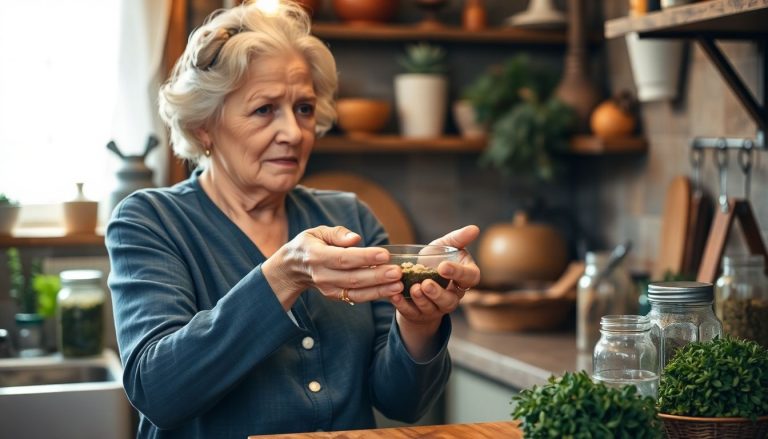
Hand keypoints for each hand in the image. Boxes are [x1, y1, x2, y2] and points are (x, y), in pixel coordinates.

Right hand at [263, 226, 402, 308]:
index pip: (344, 258)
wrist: (292, 269)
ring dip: (380, 289)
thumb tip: (356, 238)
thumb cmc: (309, 245)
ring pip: (356, 291)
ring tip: (399, 285)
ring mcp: (328, 288)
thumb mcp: (317, 232)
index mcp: (317, 256)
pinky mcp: (335, 296)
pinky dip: (375, 295)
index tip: (385, 254)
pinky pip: (357, 297)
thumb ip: (337, 234)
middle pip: (353, 278)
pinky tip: (391, 290)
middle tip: (398, 271)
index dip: (365, 257)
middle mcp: (322, 275)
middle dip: (377, 276)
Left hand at [390, 225, 480, 358]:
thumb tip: (475, 228)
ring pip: (432, 309)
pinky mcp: (418, 314)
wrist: (417, 278)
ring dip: (422, 300)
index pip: (469, 278)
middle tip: (426, 283)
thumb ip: (458, 239)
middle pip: (449, 300)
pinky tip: (395, 296)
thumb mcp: (445, 247)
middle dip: (437, 293)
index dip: (458, 274)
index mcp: (463, 279)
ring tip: (413, 288)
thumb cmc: (435, 261)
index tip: (443, 266)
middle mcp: (452, 297)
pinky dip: (403, 305)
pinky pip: (411, 312)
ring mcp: (435, 308)